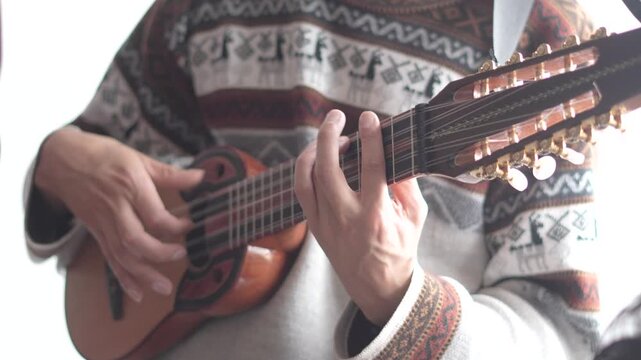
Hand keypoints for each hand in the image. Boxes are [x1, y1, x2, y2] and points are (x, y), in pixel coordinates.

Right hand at [34, 128, 203, 301]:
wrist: (61, 160)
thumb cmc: (102, 155)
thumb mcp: (139, 158)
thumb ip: (170, 173)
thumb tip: (200, 177)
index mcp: (130, 186)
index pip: (155, 216)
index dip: (175, 226)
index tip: (190, 225)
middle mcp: (115, 208)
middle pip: (136, 240)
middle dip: (160, 254)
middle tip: (181, 255)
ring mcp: (103, 222)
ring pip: (122, 255)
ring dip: (143, 275)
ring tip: (164, 288)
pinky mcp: (96, 232)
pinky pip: (109, 258)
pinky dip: (123, 278)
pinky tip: (138, 292)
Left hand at [295, 110, 427, 324]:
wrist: (377, 286)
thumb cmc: (400, 248)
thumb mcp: (415, 218)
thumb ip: (407, 184)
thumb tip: (398, 151)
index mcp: (376, 216)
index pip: (371, 168)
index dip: (370, 139)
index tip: (370, 118)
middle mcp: (346, 218)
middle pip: (328, 169)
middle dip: (328, 136)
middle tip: (337, 116)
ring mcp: (325, 223)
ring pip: (307, 178)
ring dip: (314, 150)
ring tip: (329, 135)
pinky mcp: (314, 227)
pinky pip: (302, 191)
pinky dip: (306, 168)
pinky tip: (318, 156)